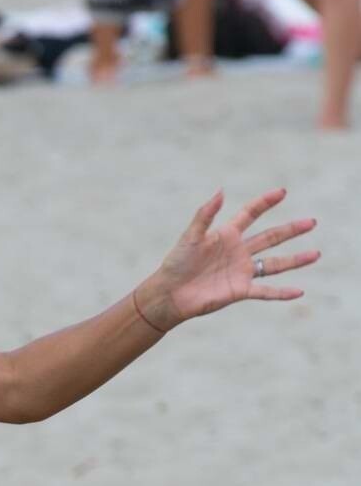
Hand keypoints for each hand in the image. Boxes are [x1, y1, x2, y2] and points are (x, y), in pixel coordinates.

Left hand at [133, 189, 319, 332]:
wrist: (169, 294)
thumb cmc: (176, 263)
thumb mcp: (190, 236)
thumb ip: (205, 214)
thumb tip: (221, 191)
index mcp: (227, 235)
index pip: (251, 214)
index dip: (265, 202)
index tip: (282, 191)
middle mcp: (238, 252)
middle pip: (270, 238)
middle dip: (291, 229)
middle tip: (312, 221)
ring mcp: (241, 271)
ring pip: (274, 264)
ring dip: (295, 260)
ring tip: (315, 253)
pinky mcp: (239, 291)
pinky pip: (265, 291)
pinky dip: (281, 293)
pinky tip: (299, 291)